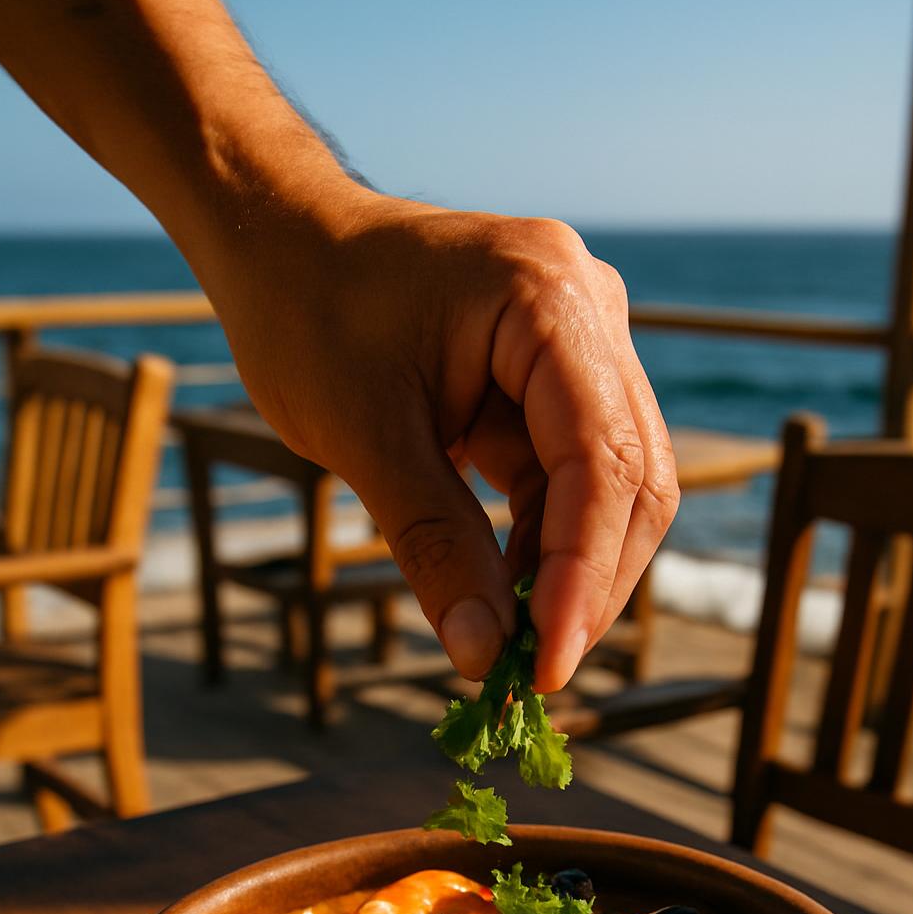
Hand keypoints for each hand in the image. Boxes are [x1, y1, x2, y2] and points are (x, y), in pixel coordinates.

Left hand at [204, 188, 679, 689]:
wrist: (278, 241)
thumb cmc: (305, 313)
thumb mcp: (363, 437)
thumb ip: (434, 543)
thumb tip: (486, 654)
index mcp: (548, 299)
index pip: (601, 460)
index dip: (584, 574)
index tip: (545, 664)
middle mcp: (590, 311)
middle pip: (634, 478)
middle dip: (590, 583)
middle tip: (533, 672)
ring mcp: (582, 343)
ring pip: (614, 487)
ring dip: (571, 573)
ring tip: (512, 643)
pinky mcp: (559, 379)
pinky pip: (573, 479)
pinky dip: (544, 545)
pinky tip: (507, 595)